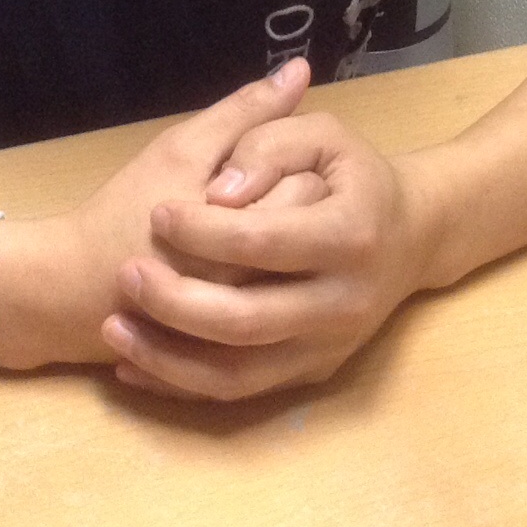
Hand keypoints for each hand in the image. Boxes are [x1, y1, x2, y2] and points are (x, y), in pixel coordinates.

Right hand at [0, 59, 325, 368]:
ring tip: (242, 226)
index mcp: (254, 237)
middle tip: (245, 192)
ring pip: (302, 274)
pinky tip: (242, 262)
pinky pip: (282, 315)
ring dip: (283, 244)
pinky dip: (270, 282)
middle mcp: (267, 289)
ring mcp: (259, 328)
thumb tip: (301, 70)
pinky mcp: (246, 352)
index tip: (248, 162)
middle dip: (290, 201)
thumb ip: (245, 112)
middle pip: (314, 232)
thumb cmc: (126, 211)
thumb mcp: (182, 149)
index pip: (311, 190)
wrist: (74, 292)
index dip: (288, 163)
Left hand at [101, 104, 446, 402]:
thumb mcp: (325, 135)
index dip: (205, 230)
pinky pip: (241, 391)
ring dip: (170, 357)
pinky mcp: (311, 372)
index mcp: (350, 234)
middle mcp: (344, 301)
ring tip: (114, 331)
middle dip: (176, 302)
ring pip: (239, 371)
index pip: (265, 240)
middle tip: (126, 276)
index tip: (159, 212)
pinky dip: (183, 383)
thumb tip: (220, 188)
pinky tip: (136, 364)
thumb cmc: (356, 175)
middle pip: (247, 319)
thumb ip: (271, 141)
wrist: (413, 236)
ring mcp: (328, 346)